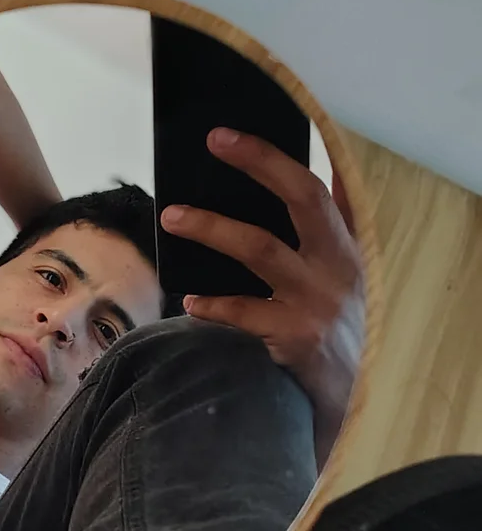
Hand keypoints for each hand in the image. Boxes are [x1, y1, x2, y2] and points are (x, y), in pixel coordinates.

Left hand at [160, 127, 364, 464]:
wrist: (358, 394)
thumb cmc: (345, 323)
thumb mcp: (351, 271)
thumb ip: (343, 223)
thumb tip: (337, 172)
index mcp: (348, 244)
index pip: (316, 186)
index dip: (273, 157)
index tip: (226, 136)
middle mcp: (339, 265)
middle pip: (300, 200)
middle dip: (259, 164)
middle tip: (214, 144)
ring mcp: (318, 300)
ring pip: (261, 249)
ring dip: (213, 229)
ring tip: (173, 217)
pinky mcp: (297, 337)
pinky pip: (243, 313)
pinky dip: (213, 306)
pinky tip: (191, 302)